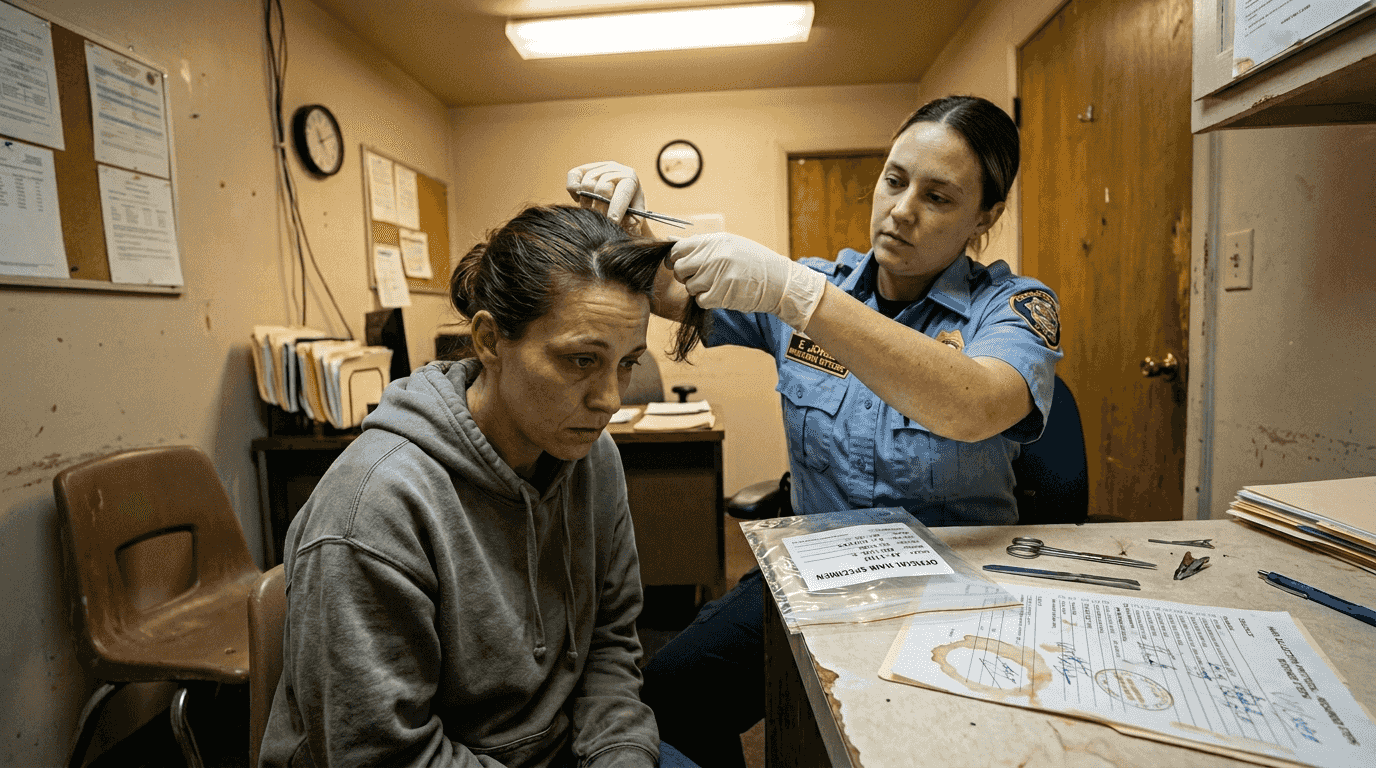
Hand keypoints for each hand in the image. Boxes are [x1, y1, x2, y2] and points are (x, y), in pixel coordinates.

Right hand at [566, 161, 646, 234]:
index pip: (622, 193)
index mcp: (630, 178)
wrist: (619, 194)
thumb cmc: (628, 206)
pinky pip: (573, 175)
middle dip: (600, 209)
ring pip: (586, 184)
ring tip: (592, 213)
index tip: (612, 222)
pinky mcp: (583, 168)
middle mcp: (615, 169)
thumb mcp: (635, 214)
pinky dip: (573, 189)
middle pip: (602, 189)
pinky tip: (580, 199)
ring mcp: (598, 167)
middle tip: (599, 221)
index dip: (616, 209)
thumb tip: (626, 227)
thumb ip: (633, 221)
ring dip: (586, 203)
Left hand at [668, 233, 826, 330]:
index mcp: (715, 241)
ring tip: (716, 285)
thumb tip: (670, 240)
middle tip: (699, 277)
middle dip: (685, 276)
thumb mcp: (730, 244)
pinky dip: (707, 300)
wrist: (779, 281)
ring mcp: (717, 275)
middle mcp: (714, 256)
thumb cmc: (754, 262)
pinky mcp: (720, 294)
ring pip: (689, 286)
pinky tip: (720, 294)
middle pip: (680, 269)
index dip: (676, 259)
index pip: (678, 249)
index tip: (681, 265)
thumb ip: (700, 244)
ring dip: (699, 289)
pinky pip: (700, 300)